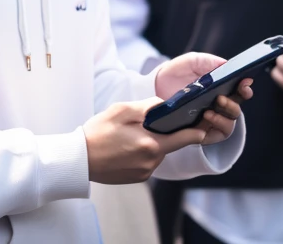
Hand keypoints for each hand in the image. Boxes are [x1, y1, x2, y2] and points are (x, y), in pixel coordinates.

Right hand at [83, 98, 207, 183]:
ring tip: (128, 135)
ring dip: (151, 142)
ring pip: (157, 153)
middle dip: (162, 133)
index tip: (203, 126)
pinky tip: (125, 147)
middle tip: (142, 123)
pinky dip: (142, 152)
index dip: (195, 131)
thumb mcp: (122, 110)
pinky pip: (147, 162)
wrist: (79, 159)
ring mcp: (144, 172)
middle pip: (168, 144)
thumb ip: (147, 106)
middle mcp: (151, 162)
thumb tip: (163, 105)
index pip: (184, 138)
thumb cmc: (98, 132)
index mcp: (150, 144)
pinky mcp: (137, 178)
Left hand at [154, 52, 252, 144]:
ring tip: (209, 111)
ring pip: (229, 125)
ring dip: (223, 118)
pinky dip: (213, 129)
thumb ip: (208, 61)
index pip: (239, 91)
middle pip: (236, 109)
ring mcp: (210, 120)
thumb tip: (227, 64)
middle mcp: (218, 106)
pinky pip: (214, 136)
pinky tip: (204, 120)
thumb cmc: (175, 74)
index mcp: (220, 88)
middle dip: (233, 104)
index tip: (245, 83)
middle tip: (220, 98)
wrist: (153, 88)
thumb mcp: (190, 62)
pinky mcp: (200, 132)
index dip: (245, 88)